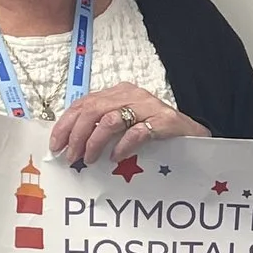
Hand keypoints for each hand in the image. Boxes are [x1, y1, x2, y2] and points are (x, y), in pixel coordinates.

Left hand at [48, 85, 207, 169]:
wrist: (195, 136)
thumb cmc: (156, 132)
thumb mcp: (126, 123)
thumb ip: (103, 125)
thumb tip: (71, 142)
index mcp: (120, 92)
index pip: (84, 102)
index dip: (66, 123)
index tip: (56, 144)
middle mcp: (133, 94)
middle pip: (93, 110)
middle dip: (77, 135)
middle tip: (71, 156)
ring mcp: (150, 107)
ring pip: (111, 120)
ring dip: (94, 142)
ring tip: (89, 160)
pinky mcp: (165, 122)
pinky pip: (137, 132)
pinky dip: (122, 146)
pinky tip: (115, 157)